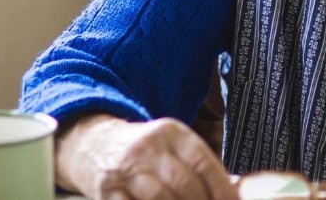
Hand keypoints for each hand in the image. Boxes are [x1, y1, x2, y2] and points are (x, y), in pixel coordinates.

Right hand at [55, 113, 237, 199]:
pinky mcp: (107, 191)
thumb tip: (230, 194)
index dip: (221, 188)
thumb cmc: (146, 151)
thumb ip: (198, 166)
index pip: (203, 162)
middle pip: (183, 183)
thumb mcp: (172, 145)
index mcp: (171, 133)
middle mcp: (148, 147)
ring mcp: (126, 169)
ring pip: (160, 198)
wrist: (95, 146)